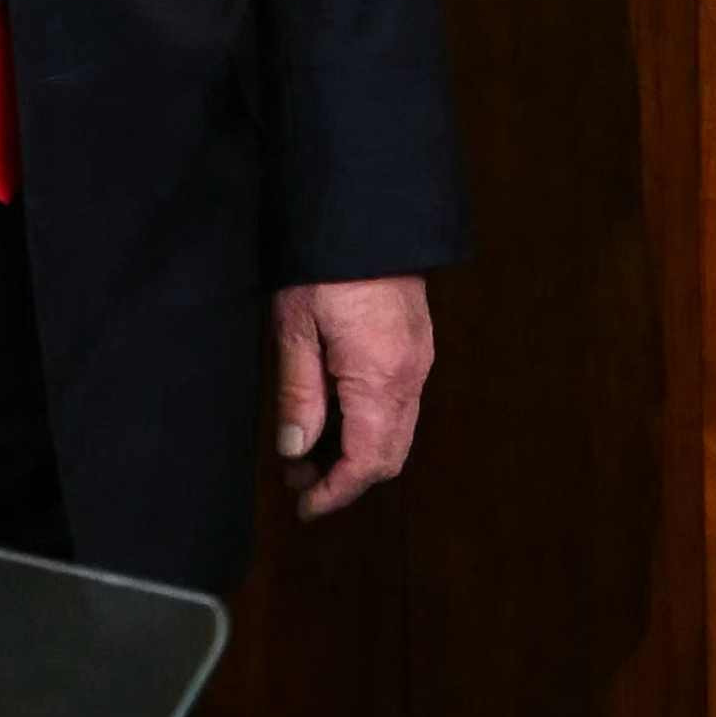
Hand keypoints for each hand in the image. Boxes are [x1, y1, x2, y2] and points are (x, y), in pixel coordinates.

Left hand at [273, 273, 433, 516]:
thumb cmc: (326, 265)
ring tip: (307, 446)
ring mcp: (420, 358)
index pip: (367, 462)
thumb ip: (298, 394)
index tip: (304, 507)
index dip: (336, 493)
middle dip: (345, 478)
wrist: (369, 209)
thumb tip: (296, 450)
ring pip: (397, 430)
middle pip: (389, 455)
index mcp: (380, 378)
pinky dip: (370, 423)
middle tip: (298, 480)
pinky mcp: (417, 343)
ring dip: (357, 451)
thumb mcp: (296, 329)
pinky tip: (334, 412)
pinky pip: (400, 403)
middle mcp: (411, 375)